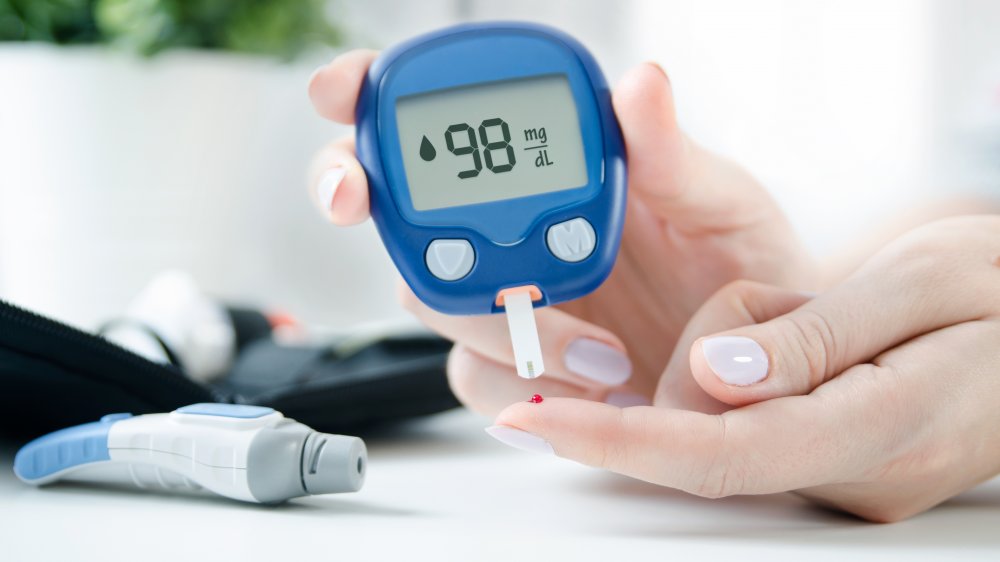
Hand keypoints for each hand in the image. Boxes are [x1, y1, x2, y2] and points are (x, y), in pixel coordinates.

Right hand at [308, 51, 814, 407]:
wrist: (757, 367)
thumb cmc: (738, 266)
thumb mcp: (718, 201)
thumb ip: (669, 153)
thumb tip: (641, 84)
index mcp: (545, 164)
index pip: (441, 117)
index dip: (369, 96)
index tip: (342, 92)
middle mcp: (506, 226)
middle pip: (396, 203)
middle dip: (352, 189)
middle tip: (357, 199)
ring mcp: (504, 296)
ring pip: (432, 298)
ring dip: (492, 319)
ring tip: (600, 352)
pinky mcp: (516, 368)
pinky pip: (476, 377)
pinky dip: (516, 387)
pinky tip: (586, 389)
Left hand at [486, 215, 999, 521]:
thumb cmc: (998, 293)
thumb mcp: (923, 280)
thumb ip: (812, 336)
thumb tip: (714, 376)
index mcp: (879, 427)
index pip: (717, 456)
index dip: (613, 442)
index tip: (530, 418)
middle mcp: (848, 473)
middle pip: (706, 431)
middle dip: (700, 357)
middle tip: (773, 301)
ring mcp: (835, 473)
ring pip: (721, 416)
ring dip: (737, 347)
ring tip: (817, 310)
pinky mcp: (821, 457)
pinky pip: (746, 413)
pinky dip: (749, 363)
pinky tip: (805, 332)